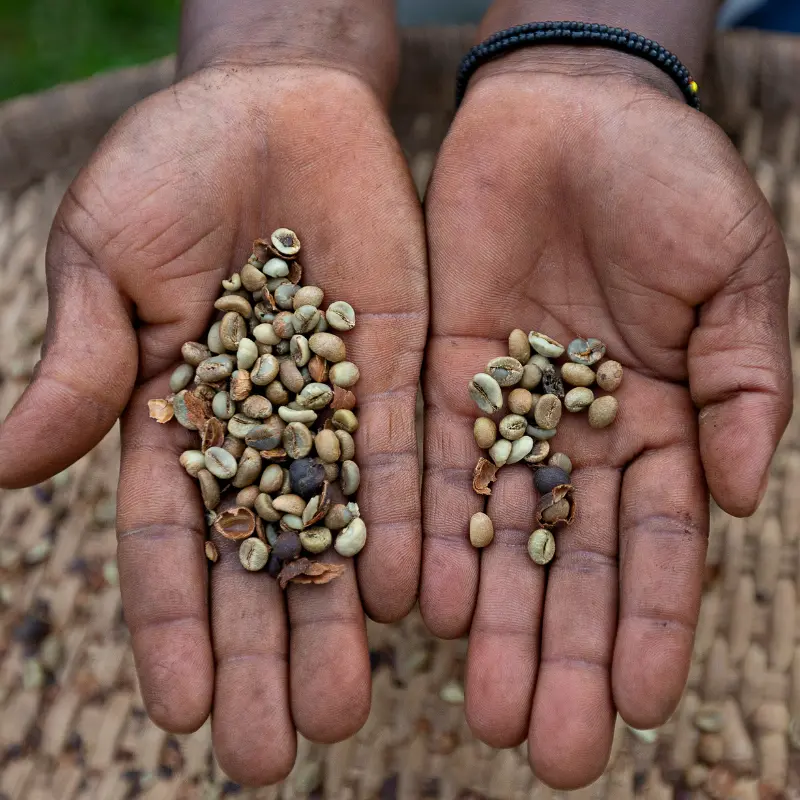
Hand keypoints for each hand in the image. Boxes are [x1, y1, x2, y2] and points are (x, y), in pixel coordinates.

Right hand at [0, 63, 426, 783]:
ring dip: (338, 615)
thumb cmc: (173, 168)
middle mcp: (259, 427)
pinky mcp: (397, 367)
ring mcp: (331, 403)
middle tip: (271, 751)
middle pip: (258, 557)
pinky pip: (402, 455)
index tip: (181, 711)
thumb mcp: (108, 258)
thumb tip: (7, 466)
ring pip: (336, 525)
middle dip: (261, 650)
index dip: (171, 622)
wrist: (276, 106)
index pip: (167, 538)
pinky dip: (406, 523)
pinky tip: (411, 598)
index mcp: (173, 411)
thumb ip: (83, 360)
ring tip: (345, 708)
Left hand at [421, 55, 790, 786]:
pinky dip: (429, 532)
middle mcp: (576, 431)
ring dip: (494, 618)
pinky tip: (425, 603)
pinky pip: (429, 465)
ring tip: (486, 704)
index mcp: (659, 418)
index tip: (646, 706)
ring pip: (496, 532)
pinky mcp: (438, 377)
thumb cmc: (669, 180)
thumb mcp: (735, 278)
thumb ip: (744, 388)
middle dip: (564, 651)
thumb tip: (737, 497)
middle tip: (549, 746)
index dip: (655, 624)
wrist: (570, 111)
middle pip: (571, 561)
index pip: (657, 543)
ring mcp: (504, 409)